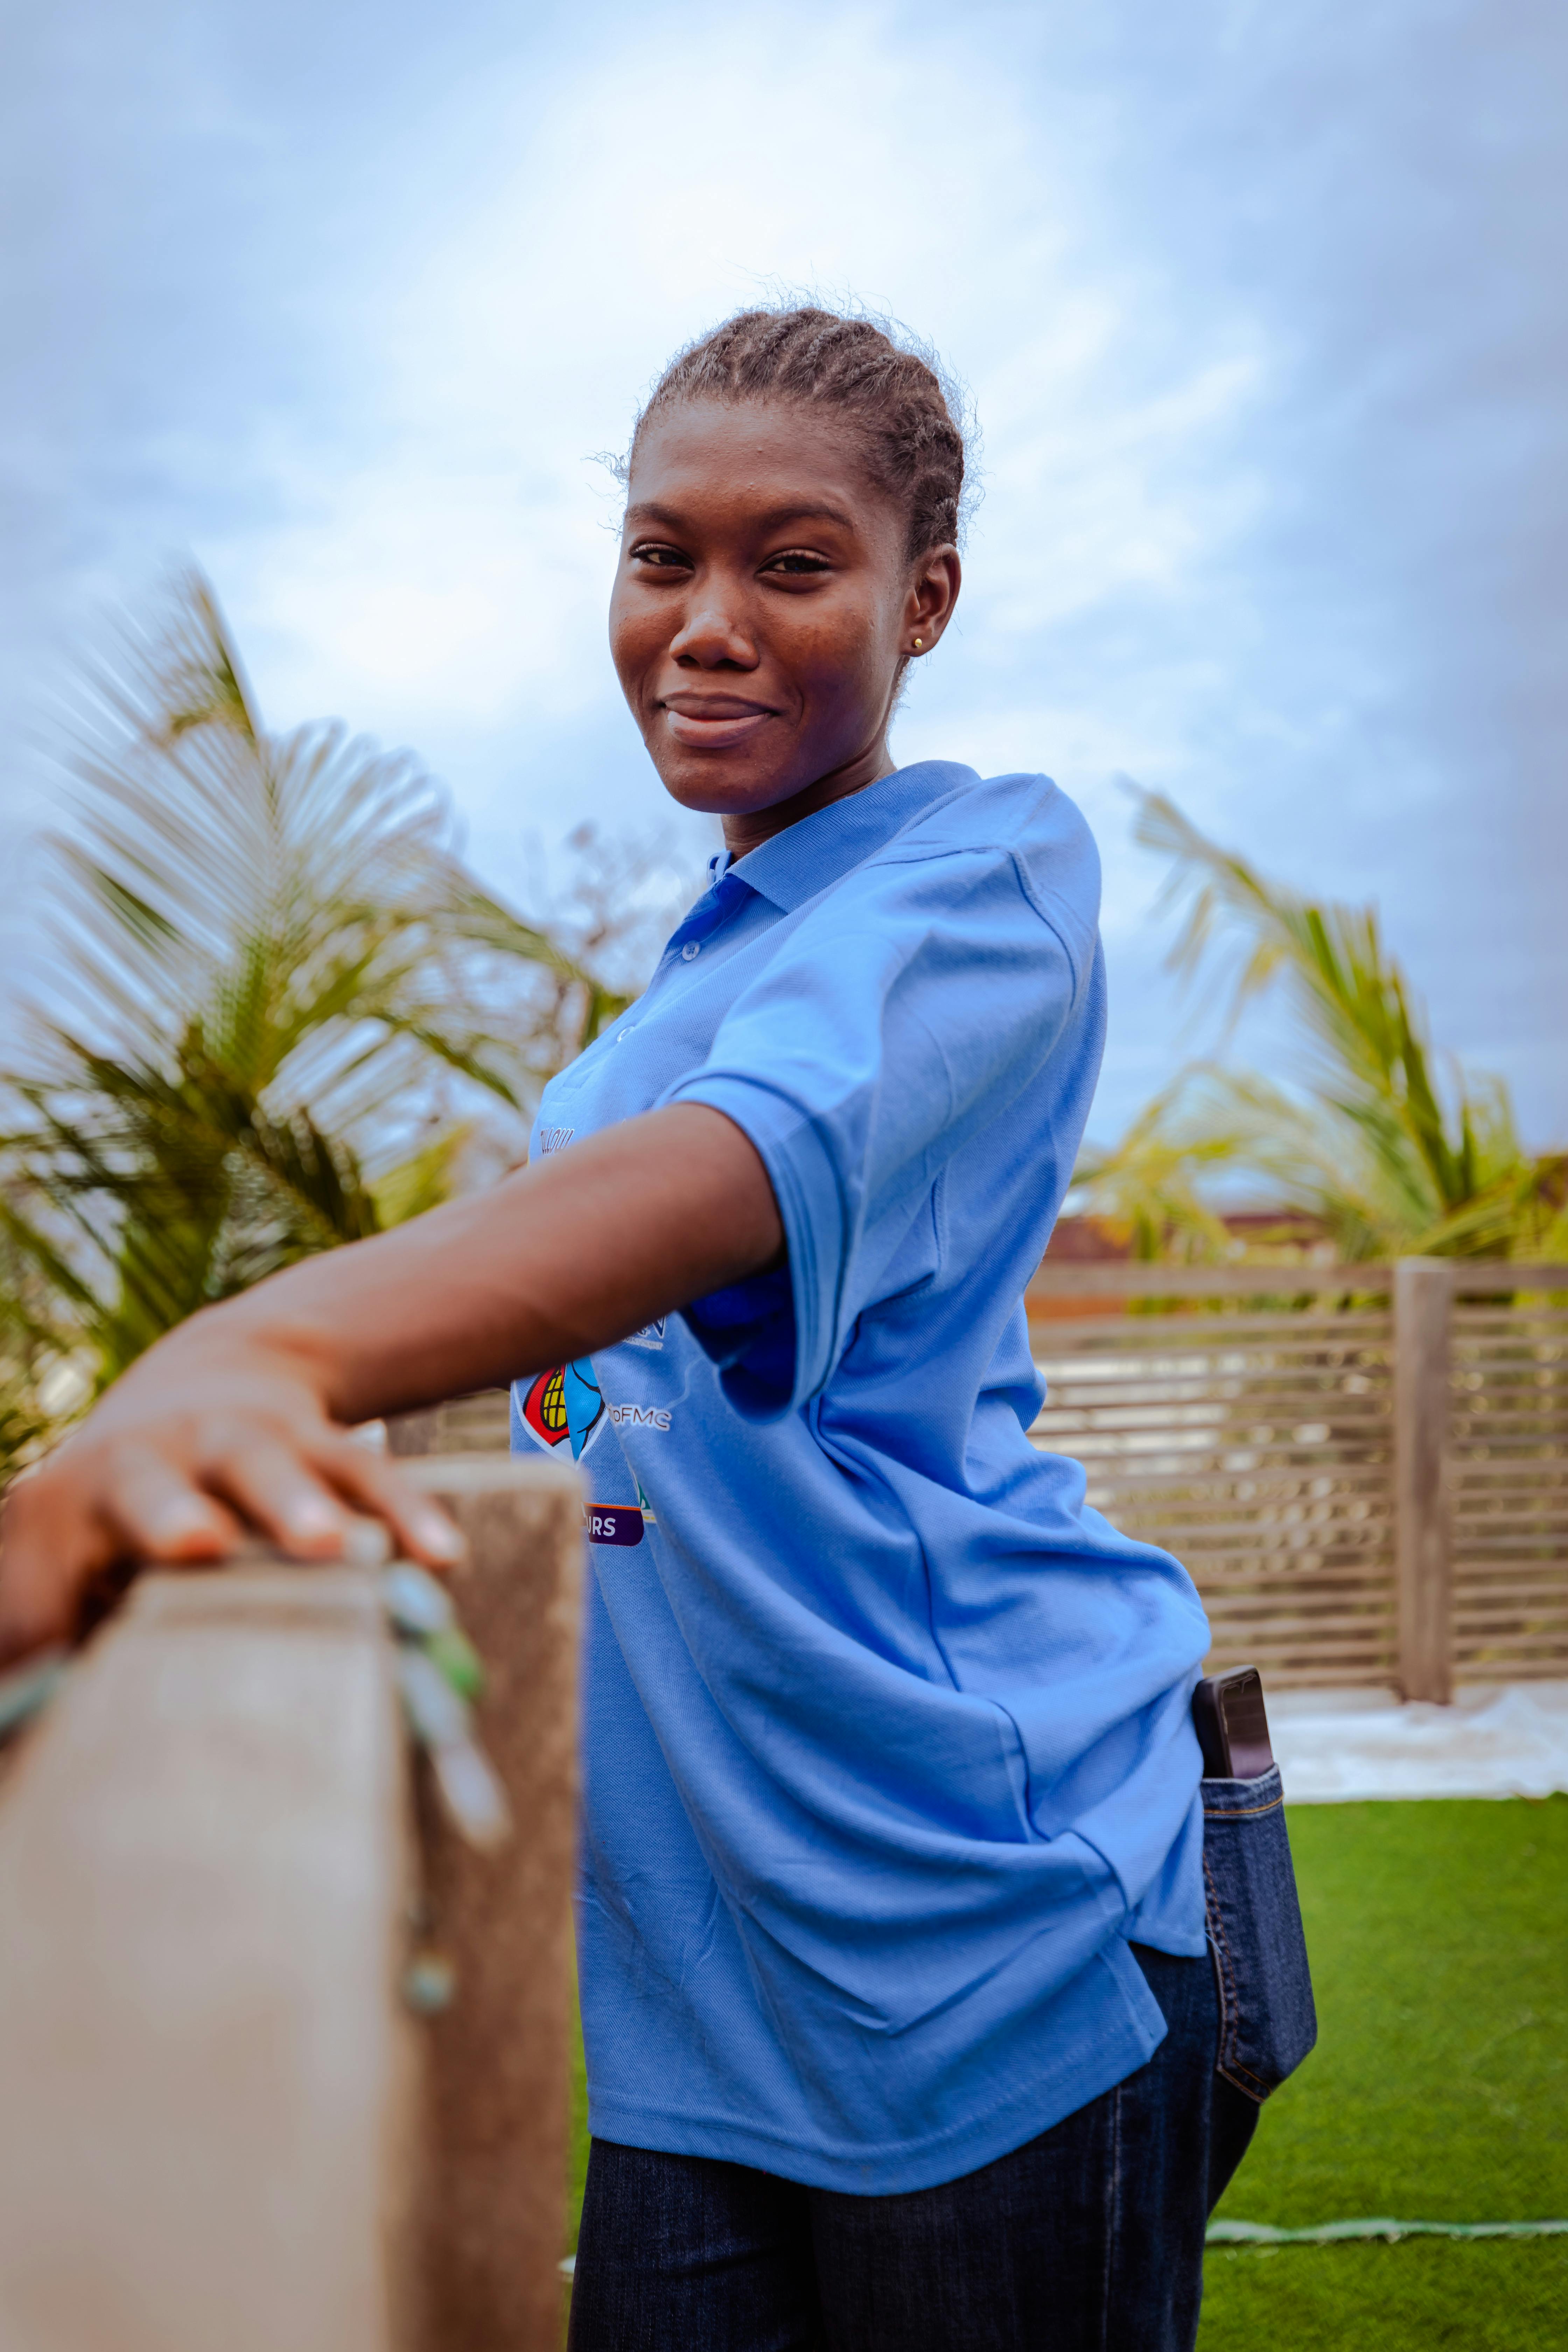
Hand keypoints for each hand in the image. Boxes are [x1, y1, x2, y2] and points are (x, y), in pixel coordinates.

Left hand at [0, 1324, 462, 1666]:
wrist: (208, 1377)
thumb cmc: (123, 1517)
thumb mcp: (67, 1559)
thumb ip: (49, 1629)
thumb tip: (26, 1713)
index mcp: (77, 1499)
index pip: (53, 1551)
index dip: (53, 1586)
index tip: (67, 1623)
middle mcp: (149, 1456)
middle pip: (149, 1483)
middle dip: (170, 1512)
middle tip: (195, 1543)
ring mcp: (238, 1439)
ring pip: (266, 1464)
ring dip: (297, 1503)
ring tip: (333, 1545)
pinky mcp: (315, 1438)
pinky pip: (364, 1473)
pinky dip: (403, 1512)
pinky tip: (442, 1557)